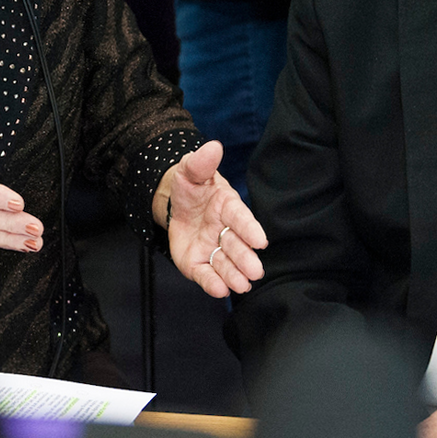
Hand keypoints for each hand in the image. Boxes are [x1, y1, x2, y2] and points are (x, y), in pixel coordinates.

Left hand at [154, 140, 266, 296]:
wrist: (175, 204)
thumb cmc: (190, 187)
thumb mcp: (190, 171)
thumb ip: (201, 162)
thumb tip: (212, 146)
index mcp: (227, 207)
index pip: (240, 218)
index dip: (250, 229)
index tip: (261, 241)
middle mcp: (224, 230)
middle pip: (236, 245)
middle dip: (245, 258)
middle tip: (255, 271)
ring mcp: (212, 248)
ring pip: (225, 263)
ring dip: (234, 275)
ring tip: (242, 285)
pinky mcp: (198, 263)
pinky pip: (206, 274)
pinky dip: (212, 283)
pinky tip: (220, 291)